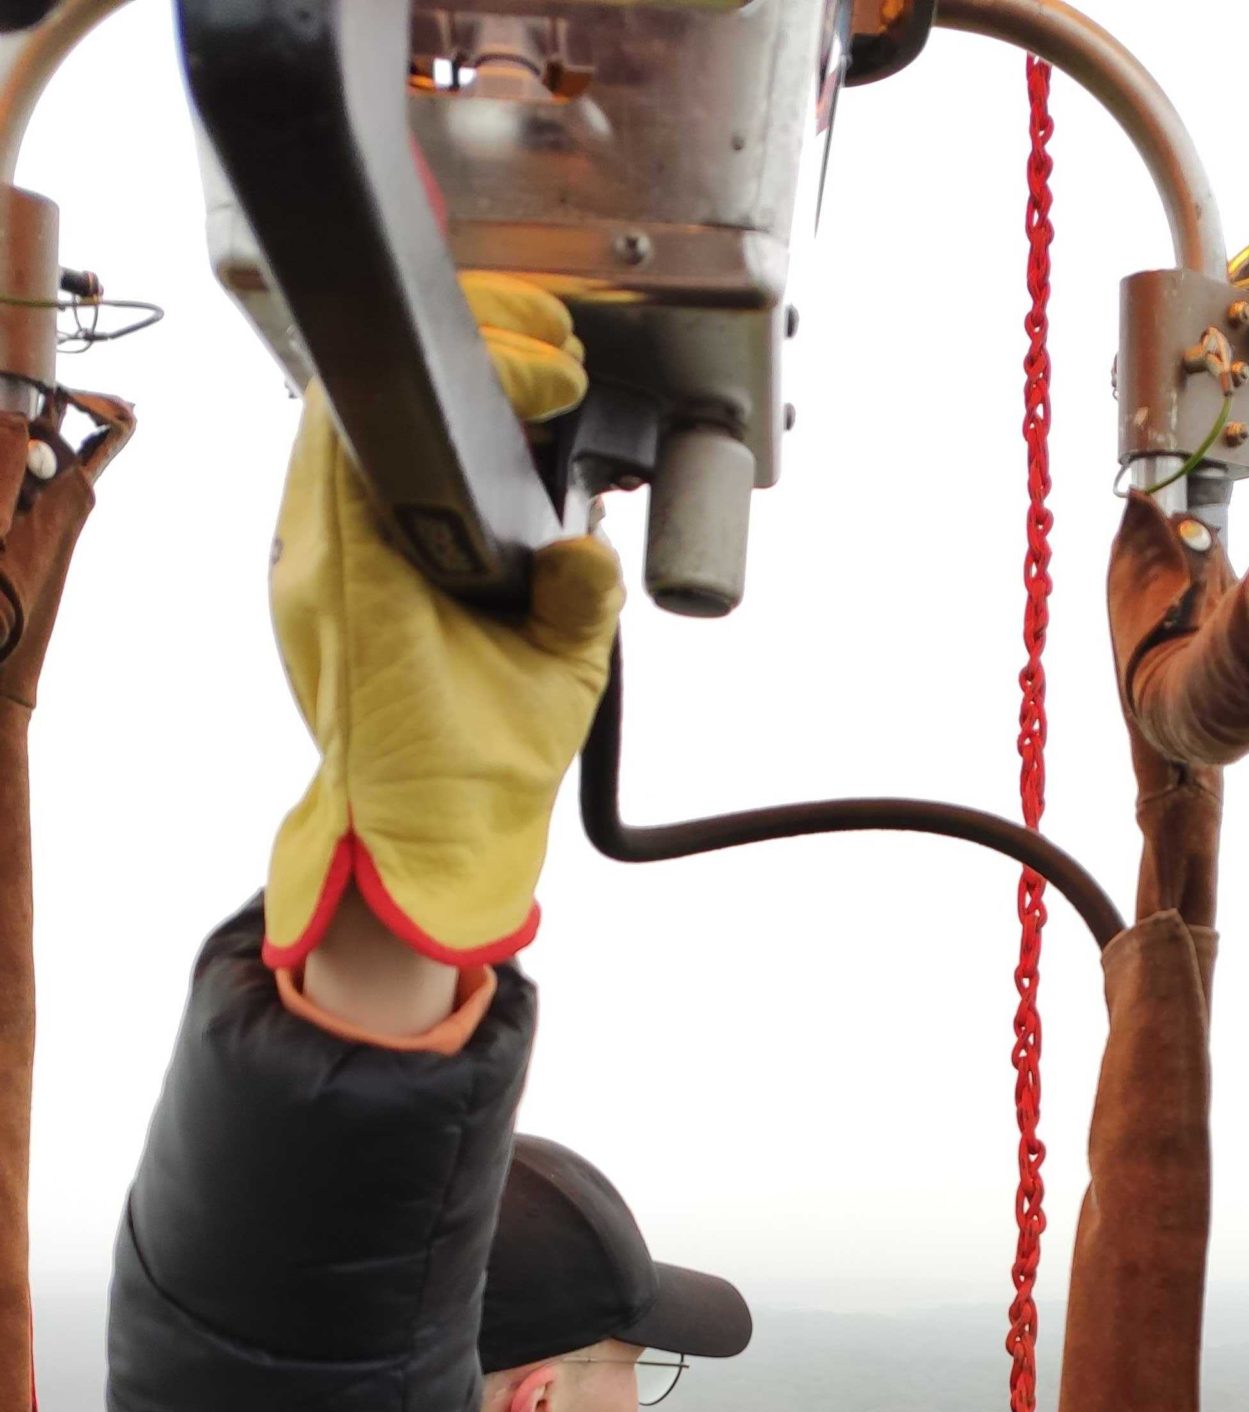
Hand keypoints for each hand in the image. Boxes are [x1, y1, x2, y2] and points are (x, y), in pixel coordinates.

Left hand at [264, 274, 623, 972]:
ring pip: (340, 438)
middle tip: (536, 369)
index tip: (538, 376)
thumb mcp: (553, 687)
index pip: (374, 422)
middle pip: (349, 405)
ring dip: (419, 409)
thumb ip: (577, 602)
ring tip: (511, 406)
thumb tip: (589, 541)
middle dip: (446, 368)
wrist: (420, 845)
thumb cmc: (472, 780)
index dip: (461, 373)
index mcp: (362, 587)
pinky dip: (401, 457)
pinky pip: (341, 486)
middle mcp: (312, 568)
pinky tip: (467, 474)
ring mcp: (300, 572)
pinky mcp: (313, 583)